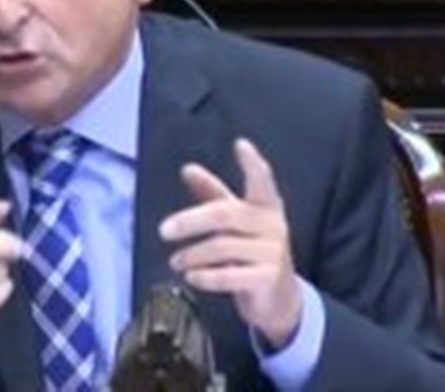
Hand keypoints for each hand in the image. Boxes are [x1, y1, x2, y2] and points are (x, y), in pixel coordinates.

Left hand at [159, 138, 302, 349]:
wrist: (280, 299)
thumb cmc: (253, 251)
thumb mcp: (235, 222)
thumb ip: (213, 195)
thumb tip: (188, 169)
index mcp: (266, 206)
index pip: (262, 180)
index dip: (252, 163)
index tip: (241, 145)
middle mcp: (272, 225)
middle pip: (225, 214)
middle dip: (190, 220)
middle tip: (164, 230)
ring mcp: (272, 252)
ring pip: (222, 246)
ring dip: (192, 254)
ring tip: (175, 261)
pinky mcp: (267, 279)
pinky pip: (230, 275)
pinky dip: (206, 276)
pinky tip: (191, 276)